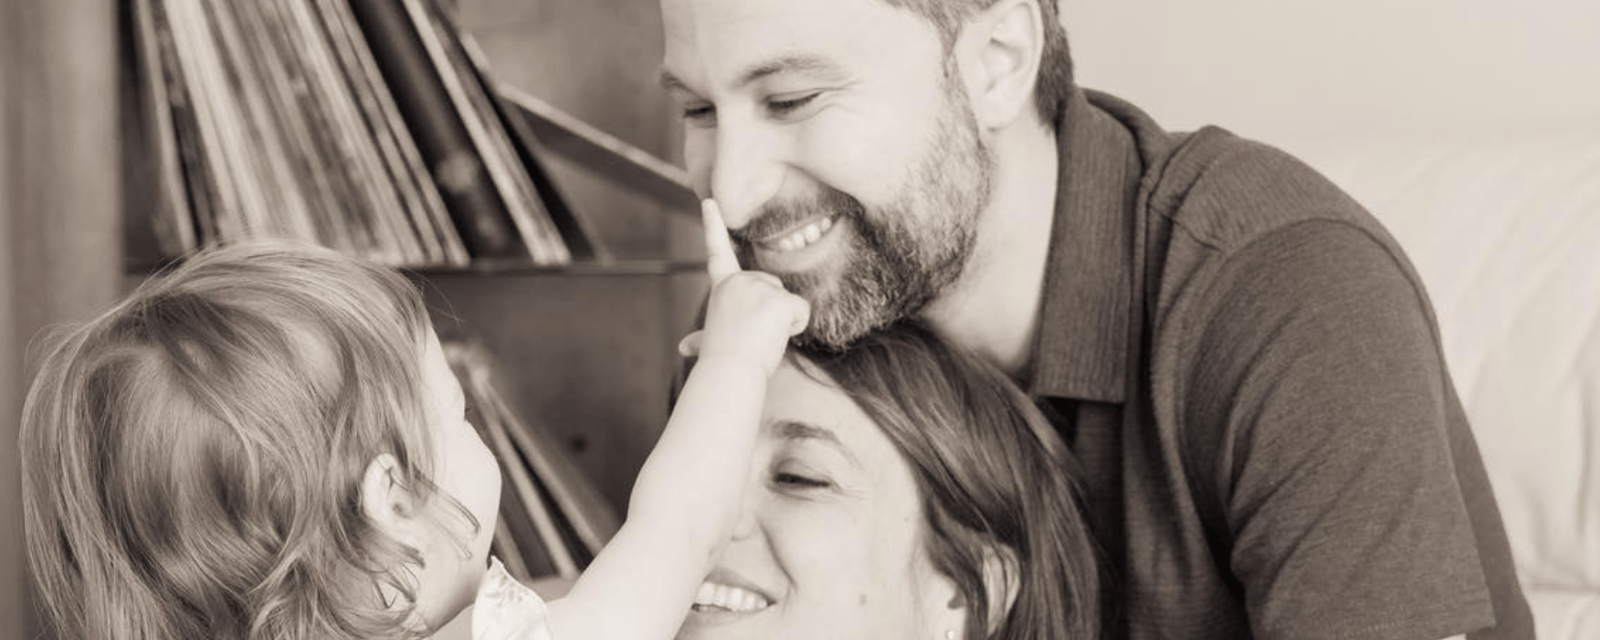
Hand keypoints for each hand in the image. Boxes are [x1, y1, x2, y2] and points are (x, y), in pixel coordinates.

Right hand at [678, 200, 808, 373]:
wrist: (729, 373)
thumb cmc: (721, 361)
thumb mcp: (711, 341)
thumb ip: (702, 338)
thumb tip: (685, 348)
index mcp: (723, 288)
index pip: (718, 252)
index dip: (713, 225)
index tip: (709, 200)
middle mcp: (740, 281)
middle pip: (775, 288)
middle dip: (773, 312)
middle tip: (752, 335)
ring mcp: (759, 288)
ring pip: (790, 302)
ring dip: (783, 324)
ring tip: (760, 339)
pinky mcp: (778, 300)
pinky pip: (801, 312)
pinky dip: (795, 328)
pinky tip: (775, 337)